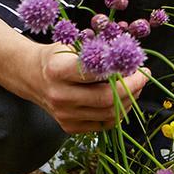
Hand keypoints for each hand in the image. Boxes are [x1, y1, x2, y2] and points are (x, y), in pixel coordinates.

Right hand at [30, 43, 149, 133]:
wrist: (31, 76)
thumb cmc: (55, 57)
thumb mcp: (72, 45)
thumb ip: (98, 53)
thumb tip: (130, 60)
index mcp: (59, 70)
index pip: (98, 74)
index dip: (124, 71)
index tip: (138, 65)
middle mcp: (60, 96)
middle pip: (107, 98)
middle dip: (133, 88)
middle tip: (143, 76)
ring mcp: (64, 115)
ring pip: (109, 114)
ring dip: (129, 100)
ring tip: (135, 86)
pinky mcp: (69, 127)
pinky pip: (103, 124)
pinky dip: (118, 112)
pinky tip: (122, 99)